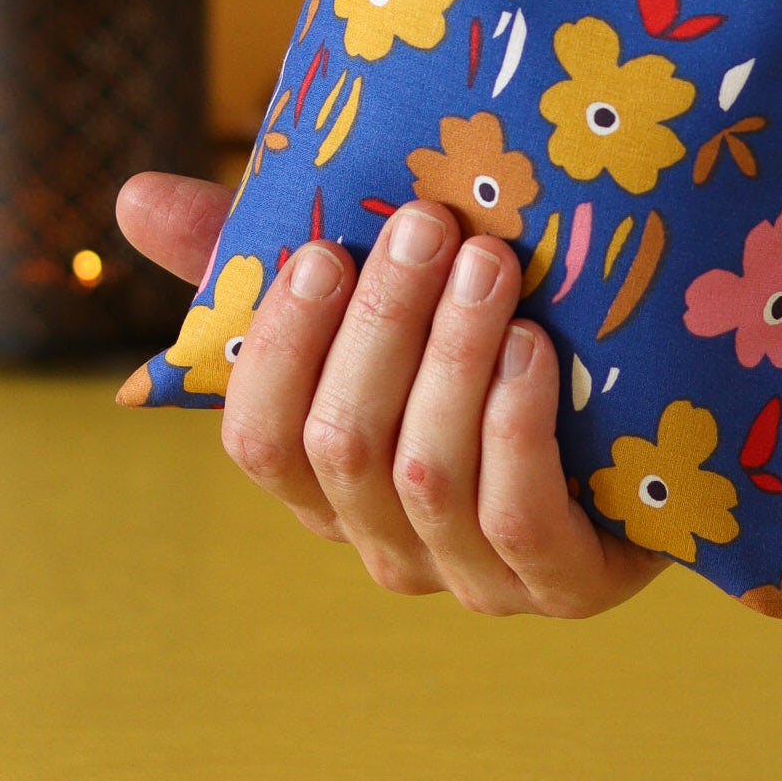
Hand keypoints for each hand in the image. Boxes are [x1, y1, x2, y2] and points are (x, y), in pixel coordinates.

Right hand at [117, 171, 781, 614]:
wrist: (650, 425)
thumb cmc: (484, 348)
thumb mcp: (379, 299)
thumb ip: (259, 257)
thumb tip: (131, 197)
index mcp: (329, 483)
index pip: (258, 442)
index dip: (279, 349)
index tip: (319, 250)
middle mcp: (385, 541)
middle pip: (342, 445)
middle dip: (381, 326)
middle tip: (426, 223)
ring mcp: (474, 575)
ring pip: (426, 473)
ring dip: (451, 356)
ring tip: (489, 262)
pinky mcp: (564, 582)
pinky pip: (517, 516)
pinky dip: (516, 424)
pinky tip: (533, 346)